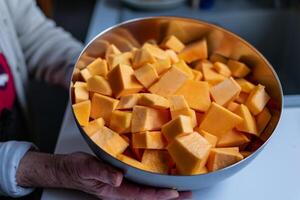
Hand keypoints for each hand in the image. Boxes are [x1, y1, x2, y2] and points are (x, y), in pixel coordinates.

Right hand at [17, 151, 191, 199]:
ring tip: (181, 188)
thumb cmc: (76, 169)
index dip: (158, 194)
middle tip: (188, 193)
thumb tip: (119, 178)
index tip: (174, 192)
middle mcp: (121, 189)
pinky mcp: (121, 177)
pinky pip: (140, 182)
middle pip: (149, 195)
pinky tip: (161, 176)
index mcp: (114, 191)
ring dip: (164, 189)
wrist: (67, 169)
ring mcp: (122, 184)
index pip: (141, 195)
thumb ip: (102, 174)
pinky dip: (153, 181)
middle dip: (168, 196)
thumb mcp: (86, 168)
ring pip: (147, 190)